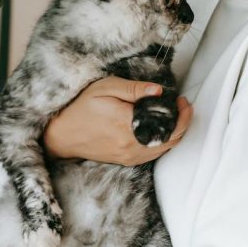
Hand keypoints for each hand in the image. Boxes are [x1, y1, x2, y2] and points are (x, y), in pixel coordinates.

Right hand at [42, 76, 192, 165]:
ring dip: (174, 133)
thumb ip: (134, 89)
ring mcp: (130, 155)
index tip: (183, 101)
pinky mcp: (127, 160)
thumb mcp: (106, 88)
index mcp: (127, 125)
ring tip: (174, 116)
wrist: (64, 134)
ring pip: (164, 149)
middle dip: (182, 123)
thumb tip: (159, 90)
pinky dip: (163, 142)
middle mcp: (131, 145)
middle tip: (183, 107)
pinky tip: (161, 129)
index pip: (167, 125)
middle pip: (171, 139)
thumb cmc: (82, 107)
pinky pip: (153, 154)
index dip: (181, 114)